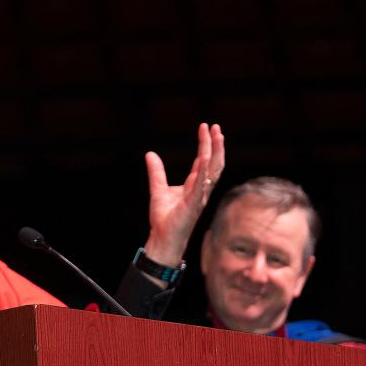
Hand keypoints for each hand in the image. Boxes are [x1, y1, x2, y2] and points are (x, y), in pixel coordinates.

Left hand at [142, 122, 224, 267]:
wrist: (162, 238)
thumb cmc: (164, 218)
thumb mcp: (158, 189)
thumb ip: (156, 172)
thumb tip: (150, 154)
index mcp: (194, 185)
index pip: (204, 161)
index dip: (206, 144)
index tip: (206, 127)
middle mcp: (201, 189)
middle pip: (213, 163)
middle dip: (216, 144)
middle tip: (215, 126)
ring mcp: (199, 197)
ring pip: (212, 171)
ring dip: (215, 153)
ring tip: (216, 136)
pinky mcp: (193, 205)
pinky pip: (200, 186)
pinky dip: (203, 172)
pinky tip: (204, 158)